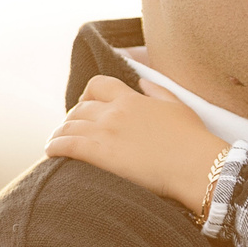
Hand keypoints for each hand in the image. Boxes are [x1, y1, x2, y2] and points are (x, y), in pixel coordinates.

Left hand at [45, 76, 231, 211]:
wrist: (197, 165)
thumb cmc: (193, 140)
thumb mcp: (178, 107)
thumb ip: (157, 91)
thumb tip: (142, 81)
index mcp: (132, 98)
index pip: (98, 84)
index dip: (87, 94)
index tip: (85, 106)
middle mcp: (114, 111)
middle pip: (79, 108)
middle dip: (71, 119)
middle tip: (71, 132)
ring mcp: (105, 131)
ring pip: (68, 126)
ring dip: (59, 134)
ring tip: (55, 144)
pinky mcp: (99, 153)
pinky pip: (66, 145)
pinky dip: (54, 147)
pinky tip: (51, 153)